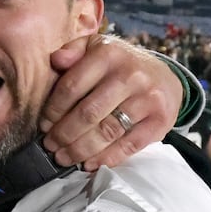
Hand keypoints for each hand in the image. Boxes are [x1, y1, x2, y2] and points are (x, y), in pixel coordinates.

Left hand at [39, 35, 182, 170]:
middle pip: (88, 113)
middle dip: (64, 134)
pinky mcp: (159, 121)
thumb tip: (56, 59)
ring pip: (106, 132)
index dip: (53, 110)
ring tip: (65, 158)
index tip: (44, 125)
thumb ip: (74, 51)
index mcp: (109, 54)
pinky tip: (89, 164)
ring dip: (80, 150)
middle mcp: (130, 75)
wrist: (166, 78)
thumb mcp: (98, 48)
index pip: (72, 86)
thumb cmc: (122, 66)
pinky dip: (106, 158)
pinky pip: (128, 145)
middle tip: (51, 146)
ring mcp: (147, 99)